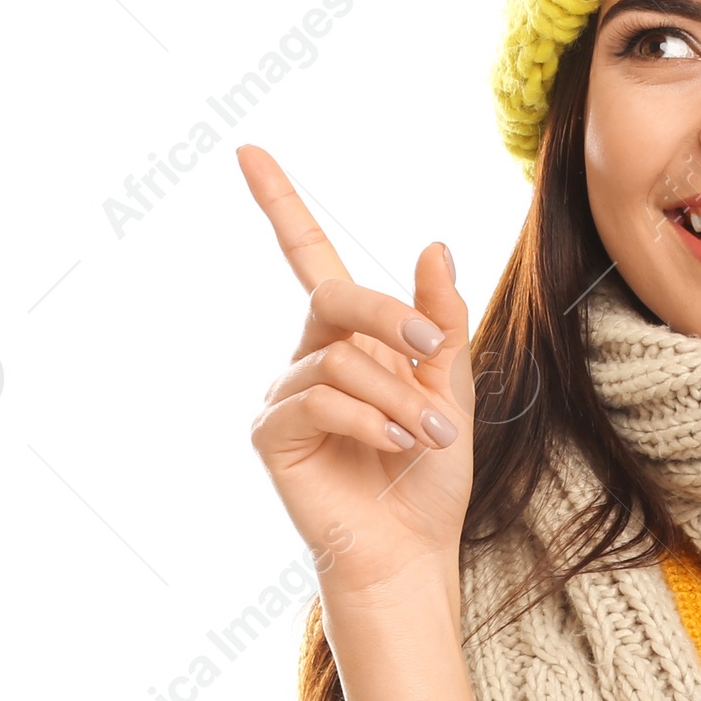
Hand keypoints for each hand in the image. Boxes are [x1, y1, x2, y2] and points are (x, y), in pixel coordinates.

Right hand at [238, 145, 472, 610]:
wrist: (411, 549)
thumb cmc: (428, 475)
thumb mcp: (451, 387)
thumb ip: (439, 320)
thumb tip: (432, 244)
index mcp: (348, 338)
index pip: (309, 259)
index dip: (280, 204)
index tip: (249, 150)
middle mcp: (307, 356)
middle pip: (336, 297)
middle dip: (391, 319)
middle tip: (433, 357)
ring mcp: (284, 393)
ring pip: (341, 358)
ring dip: (399, 396)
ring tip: (427, 436)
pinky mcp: (271, 433)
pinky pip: (321, 398)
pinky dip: (371, 419)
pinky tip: (395, 446)